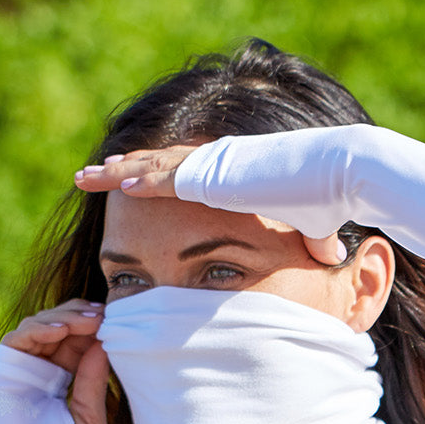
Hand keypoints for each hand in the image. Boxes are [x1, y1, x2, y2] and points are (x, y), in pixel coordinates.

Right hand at [0, 301, 110, 423]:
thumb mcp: (87, 416)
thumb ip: (93, 379)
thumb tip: (105, 341)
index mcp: (55, 382)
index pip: (75, 343)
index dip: (96, 330)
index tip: (121, 321)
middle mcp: (33, 372)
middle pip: (58, 328)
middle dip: (83, 317)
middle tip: (109, 313)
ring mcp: (15, 370)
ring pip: (39, 326)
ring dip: (66, 317)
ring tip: (93, 319)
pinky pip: (18, 337)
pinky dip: (41, 327)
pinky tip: (65, 329)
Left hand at [73, 147, 347, 266]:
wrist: (338, 174)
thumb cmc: (329, 198)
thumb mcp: (310, 229)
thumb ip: (310, 244)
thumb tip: (331, 260)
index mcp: (231, 172)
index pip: (180, 172)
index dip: (151, 175)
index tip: (126, 182)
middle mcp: (215, 163)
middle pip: (154, 165)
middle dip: (120, 170)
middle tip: (90, 175)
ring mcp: (212, 165)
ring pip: (151, 167)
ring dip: (117, 172)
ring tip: (86, 177)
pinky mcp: (214, 175)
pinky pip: (167, 178)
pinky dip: (141, 180)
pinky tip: (116, 184)